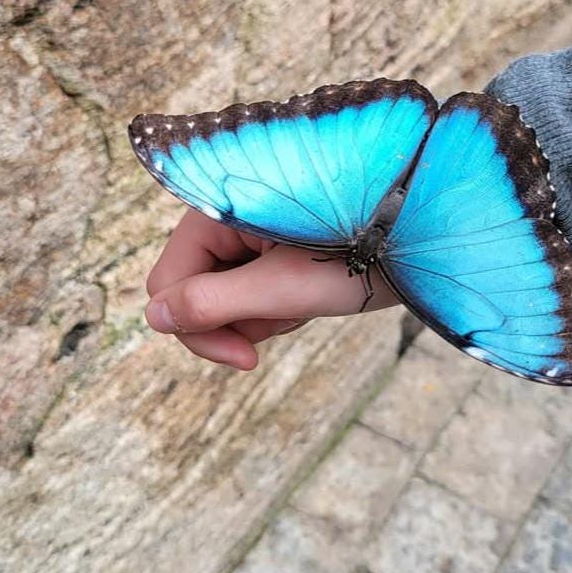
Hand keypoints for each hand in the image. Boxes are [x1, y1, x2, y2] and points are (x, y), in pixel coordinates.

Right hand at [144, 209, 398, 369]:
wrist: (419, 238)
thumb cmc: (359, 255)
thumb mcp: (283, 288)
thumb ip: (212, 303)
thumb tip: (152, 319)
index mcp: (216, 212)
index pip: (168, 284)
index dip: (198, 329)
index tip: (246, 360)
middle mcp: (225, 219)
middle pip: (194, 293)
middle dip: (241, 319)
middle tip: (293, 315)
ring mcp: (247, 234)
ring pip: (225, 299)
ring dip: (265, 314)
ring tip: (309, 297)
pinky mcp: (269, 248)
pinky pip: (251, 292)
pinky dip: (278, 305)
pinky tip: (311, 294)